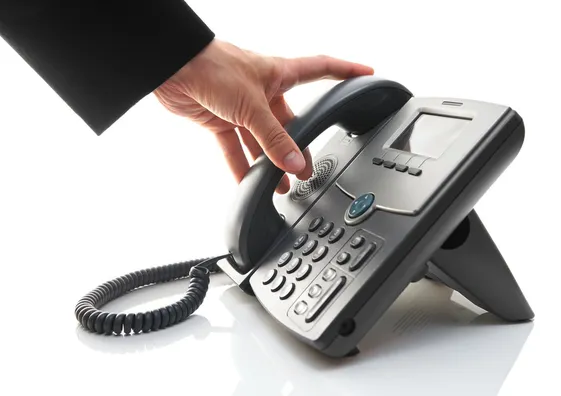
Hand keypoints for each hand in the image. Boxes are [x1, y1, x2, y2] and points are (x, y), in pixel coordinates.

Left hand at [154, 39, 373, 192]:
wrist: (170, 67)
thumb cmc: (212, 66)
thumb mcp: (251, 105)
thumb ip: (274, 138)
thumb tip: (295, 163)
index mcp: (279, 74)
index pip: (323, 69)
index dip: (346, 71)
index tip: (366, 74)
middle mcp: (263, 91)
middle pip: (289, 122)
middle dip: (298, 146)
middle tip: (306, 170)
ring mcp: (241, 107)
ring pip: (262, 140)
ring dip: (270, 163)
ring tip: (280, 186)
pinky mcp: (220, 121)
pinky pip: (235, 149)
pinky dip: (241, 167)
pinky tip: (248, 184)